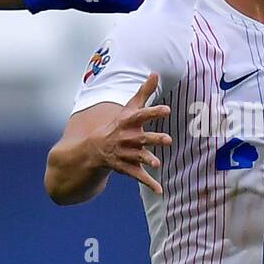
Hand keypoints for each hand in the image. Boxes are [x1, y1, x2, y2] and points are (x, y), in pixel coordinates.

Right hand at [91, 74, 172, 193]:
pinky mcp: (125, 167)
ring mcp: (125, 153)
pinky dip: (149, 183)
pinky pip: (137, 176)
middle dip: (153, 139)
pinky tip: (160, 190)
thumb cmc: (119, 125)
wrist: (94, 148)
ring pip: (137, 158)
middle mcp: (126, 138)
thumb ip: (144, 92)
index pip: (142, 115)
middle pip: (141, 138)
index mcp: (128, 122)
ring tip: (157, 164)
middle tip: (168, 140)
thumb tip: (155, 73)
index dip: (153, 113)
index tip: (167, 110)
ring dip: (147, 160)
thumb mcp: (129, 108)